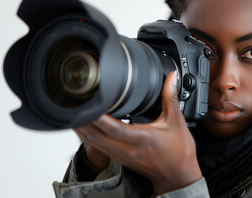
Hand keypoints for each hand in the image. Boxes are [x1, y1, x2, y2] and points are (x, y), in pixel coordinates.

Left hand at [74, 71, 201, 194]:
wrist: (177, 175)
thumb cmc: (178, 152)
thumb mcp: (176, 122)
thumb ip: (170, 97)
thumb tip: (171, 77)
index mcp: (141, 139)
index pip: (114, 128)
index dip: (99, 117)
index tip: (89, 103)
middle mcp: (127, 149)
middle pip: (96, 136)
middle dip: (83, 120)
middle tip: (74, 101)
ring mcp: (121, 155)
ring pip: (93, 143)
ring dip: (82, 128)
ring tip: (73, 111)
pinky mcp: (119, 158)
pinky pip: (96, 147)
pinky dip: (87, 136)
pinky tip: (84, 125)